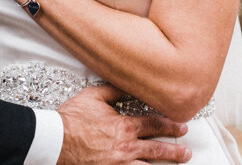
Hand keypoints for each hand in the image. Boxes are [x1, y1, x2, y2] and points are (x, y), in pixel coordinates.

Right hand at [56, 85, 190, 163]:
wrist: (56, 139)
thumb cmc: (71, 118)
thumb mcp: (93, 96)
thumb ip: (113, 91)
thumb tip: (126, 83)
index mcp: (124, 127)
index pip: (154, 125)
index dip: (169, 125)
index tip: (180, 126)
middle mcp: (126, 147)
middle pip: (157, 149)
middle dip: (175, 150)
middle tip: (186, 150)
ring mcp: (119, 163)